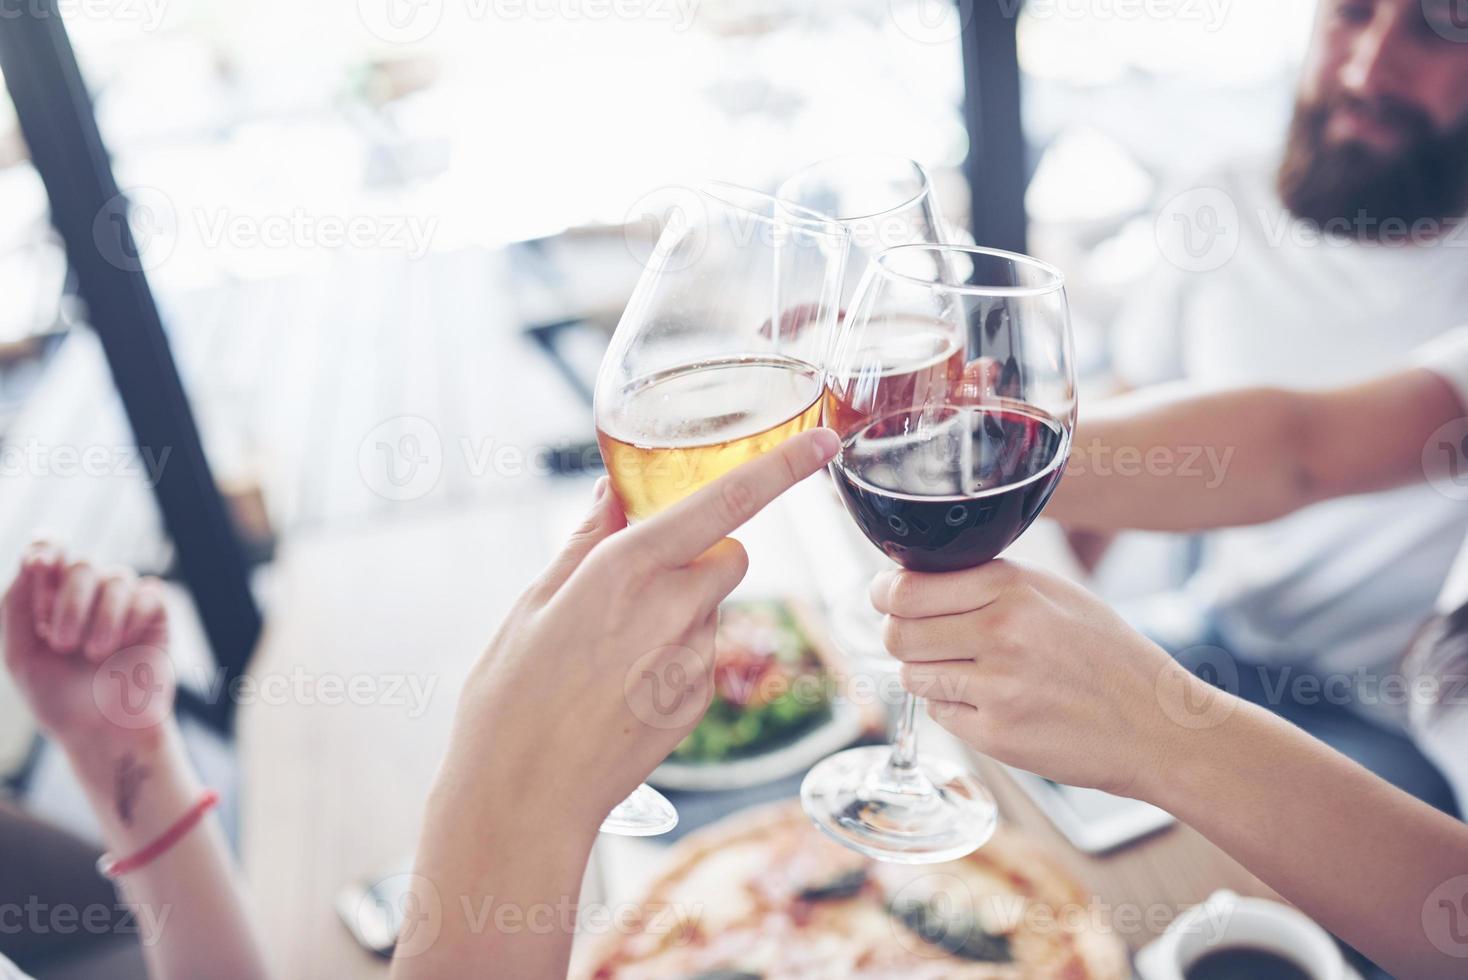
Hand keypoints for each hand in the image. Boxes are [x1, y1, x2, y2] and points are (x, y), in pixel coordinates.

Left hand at [2, 541, 173, 751]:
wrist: (106, 733)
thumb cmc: (60, 701)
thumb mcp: (21, 655)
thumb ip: (17, 605)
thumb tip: (35, 561)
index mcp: (49, 601)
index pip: (50, 551)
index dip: (47, 546)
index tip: (39, 564)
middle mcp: (87, 596)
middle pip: (82, 564)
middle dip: (72, 602)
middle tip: (64, 645)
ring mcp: (122, 605)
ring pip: (117, 577)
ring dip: (103, 617)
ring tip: (96, 654)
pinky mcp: (155, 616)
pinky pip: (150, 592)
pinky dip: (133, 618)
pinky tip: (125, 645)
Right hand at [438, 427, 840, 833]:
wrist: (523, 800)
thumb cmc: (510, 699)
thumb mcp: (532, 604)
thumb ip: (585, 541)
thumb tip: (611, 489)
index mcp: (626, 570)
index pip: (725, 502)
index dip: (782, 468)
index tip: (823, 442)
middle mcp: (673, 609)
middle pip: (731, 553)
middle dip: (700, 553)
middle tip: (639, 579)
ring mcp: (693, 661)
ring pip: (713, 606)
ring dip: (682, 608)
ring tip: (612, 649)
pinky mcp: (700, 701)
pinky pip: (702, 653)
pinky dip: (674, 653)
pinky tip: (623, 684)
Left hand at [875, 559, 1210, 798]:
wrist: (1157, 724)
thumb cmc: (1104, 654)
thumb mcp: (1054, 593)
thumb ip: (986, 580)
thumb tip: (909, 579)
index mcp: (1012, 587)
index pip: (906, 587)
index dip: (887, 594)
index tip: (888, 598)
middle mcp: (1001, 633)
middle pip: (897, 633)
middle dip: (899, 636)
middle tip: (920, 638)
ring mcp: (997, 688)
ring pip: (911, 675)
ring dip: (926, 674)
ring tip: (969, 672)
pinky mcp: (996, 736)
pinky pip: (940, 714)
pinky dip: (954, 709)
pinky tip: (993, 703)